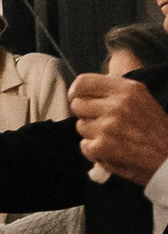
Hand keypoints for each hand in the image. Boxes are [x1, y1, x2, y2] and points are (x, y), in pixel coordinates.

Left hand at [70, 71, 167, 186]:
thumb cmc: (157, 132)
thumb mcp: (142, 100)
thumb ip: (116, 93)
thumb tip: (85, 91)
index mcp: (128, 89)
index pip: (84, 82)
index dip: (76, 92)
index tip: (78, 98)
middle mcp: (118, 104)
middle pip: (78, 105)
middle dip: (87, 115)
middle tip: (105, 124)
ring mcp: (109, 125)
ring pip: (81, 126)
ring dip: (92, 134)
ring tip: (114, 138)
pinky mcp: (103, 146)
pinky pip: (84, 145)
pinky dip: (95, 151)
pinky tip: (113, 151)